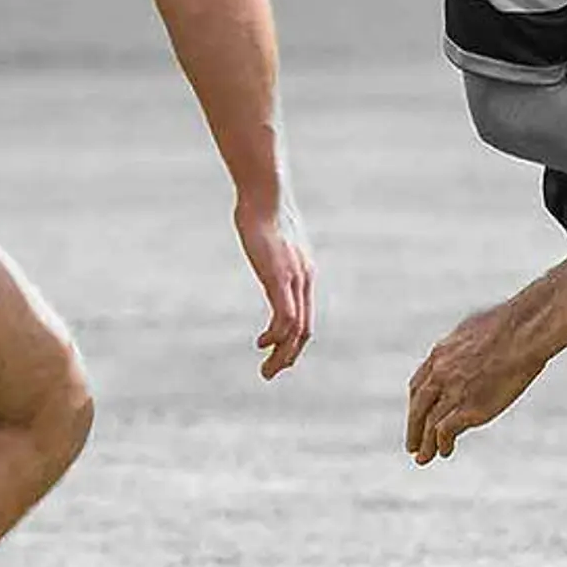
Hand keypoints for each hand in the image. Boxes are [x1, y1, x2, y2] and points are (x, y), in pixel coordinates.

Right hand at [234, 196, 314, 378]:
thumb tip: (262, 244)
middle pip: (305, 329)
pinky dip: (276, 336)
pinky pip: (285, 316)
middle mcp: (305, 278)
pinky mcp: (280, 277)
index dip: (293, 340)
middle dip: (289, 356)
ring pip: (296, 330)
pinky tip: (262, 344)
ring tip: (266, 370)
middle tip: (270, 373)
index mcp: (303, 271)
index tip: (275, 353)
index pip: (305, 316)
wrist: (266, 193)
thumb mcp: (270, 236)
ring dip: (282, 354)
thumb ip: (270, 249)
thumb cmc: (262, 209)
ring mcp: (295, 278)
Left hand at [405, 300, 548, 463]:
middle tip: (412, 445)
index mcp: (441, 353)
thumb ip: (469, 343)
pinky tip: (446, 451)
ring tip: (424, 458)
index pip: (419, 384)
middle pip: (419, 406)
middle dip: (414, 427)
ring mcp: (453, 391)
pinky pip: (445, 431)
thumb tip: (476, 344)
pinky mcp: (469, 407)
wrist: (523, 331)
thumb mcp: (478, 328)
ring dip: (425, 444)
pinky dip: (443, 443)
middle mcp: (440, 373)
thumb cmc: (512, 324)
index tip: (417, 414)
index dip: (416, 403)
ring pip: (429, 423)